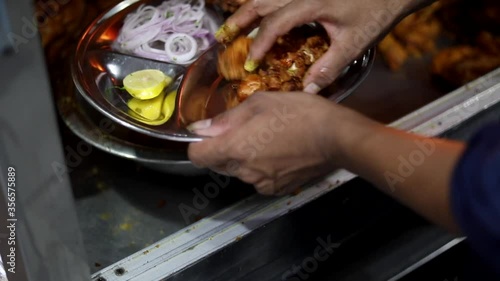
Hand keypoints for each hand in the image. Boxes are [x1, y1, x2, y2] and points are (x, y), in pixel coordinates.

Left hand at [187, 92, 371, 194]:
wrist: (336, 137)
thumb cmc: (298, 113)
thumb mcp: (260, 103)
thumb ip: (227, 118)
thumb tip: (201, 129)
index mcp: (235, 148)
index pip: (197, 155)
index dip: (199, 143)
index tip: (210, 133)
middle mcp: (244, 171)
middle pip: (217, 164)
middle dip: (223, 148)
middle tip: (245, 129)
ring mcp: (261, 183)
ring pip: (239, 171)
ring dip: (244, 157)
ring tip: (268, 139)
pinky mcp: (277, 189)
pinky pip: (258, 178)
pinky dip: (261, 167)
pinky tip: (280, 152)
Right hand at [215, 0, 430, 93]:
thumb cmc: (375, 12)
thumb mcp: (354, 43)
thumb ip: (330, 67)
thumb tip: (309, 90)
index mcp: (310, 4)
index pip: (275, 23)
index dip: (259, 43)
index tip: (250, 63)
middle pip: (260, 2)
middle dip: (239, 20)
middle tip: (222, 37)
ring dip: (246, 11)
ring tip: (231, 27)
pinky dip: (261, 6)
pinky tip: (255, 16)